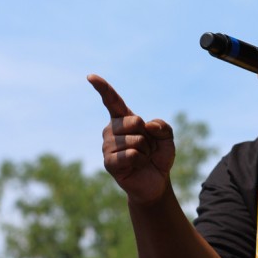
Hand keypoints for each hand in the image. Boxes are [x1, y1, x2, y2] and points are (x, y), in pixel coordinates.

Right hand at [87, 74, 175, 204]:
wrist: (156, 181)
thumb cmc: (158, 156)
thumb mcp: (167, 138)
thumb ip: (163, 127)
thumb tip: (147, 125)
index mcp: (124, 119)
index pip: (112, 101)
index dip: (102, 88)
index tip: (90, 76)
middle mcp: (111, 130)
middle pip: (135, 121)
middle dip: (149, 136)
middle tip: (147, 147)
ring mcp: (108, 146)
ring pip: (136, 140)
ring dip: (146, 150)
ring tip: (142, 157)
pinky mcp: (109, 162)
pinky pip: (131, 155)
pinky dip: (141, 160)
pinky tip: (136, 166)